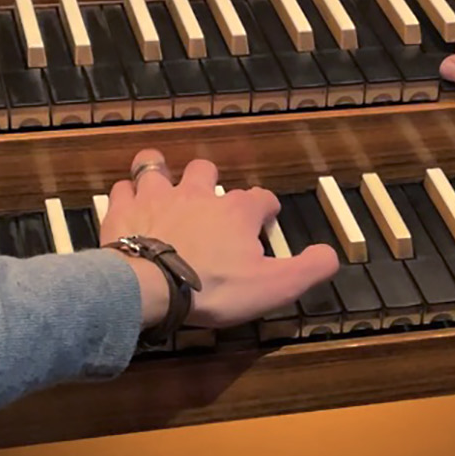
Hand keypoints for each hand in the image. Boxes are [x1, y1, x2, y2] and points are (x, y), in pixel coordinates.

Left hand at [101, 150, 337, 329]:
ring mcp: (157, 197)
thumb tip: (331, 255)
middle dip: (210, 180)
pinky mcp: (124, 210)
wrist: (151, 288)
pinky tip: (129, 205)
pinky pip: (123, 188)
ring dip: (160, 173)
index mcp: (237, 211)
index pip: (261, 198)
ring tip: (162, 184)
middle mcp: (198, 193)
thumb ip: (309, 268)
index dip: (266, 209)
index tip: (265, 222)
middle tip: (209, 202)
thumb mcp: (274, 286)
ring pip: (157, 167)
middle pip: (206, 170)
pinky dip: (127, 194)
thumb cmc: (215, 287)